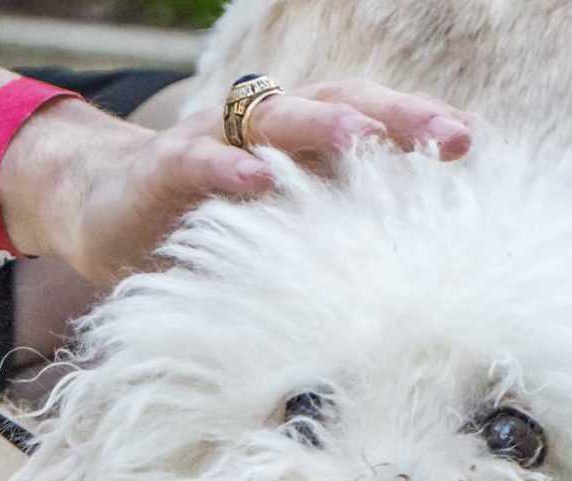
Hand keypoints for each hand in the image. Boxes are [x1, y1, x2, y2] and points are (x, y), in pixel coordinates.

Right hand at [2, 79, 474, 286]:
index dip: (417, 127)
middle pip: (339, 104)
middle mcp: (263, 129)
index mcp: (300, 142)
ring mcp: (213, 142)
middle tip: (447, 136)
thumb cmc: (202, 227)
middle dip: (394, 117)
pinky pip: (199, 163)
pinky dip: (229, 170)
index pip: (369, 120)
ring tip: (363, 137)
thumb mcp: (273, 234)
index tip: (472, 144)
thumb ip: (327, 238)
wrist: (100, 208)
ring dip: (320, 125)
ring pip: (274, 118)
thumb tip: (408, 286)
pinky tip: (258, 181)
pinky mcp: (162, 170)